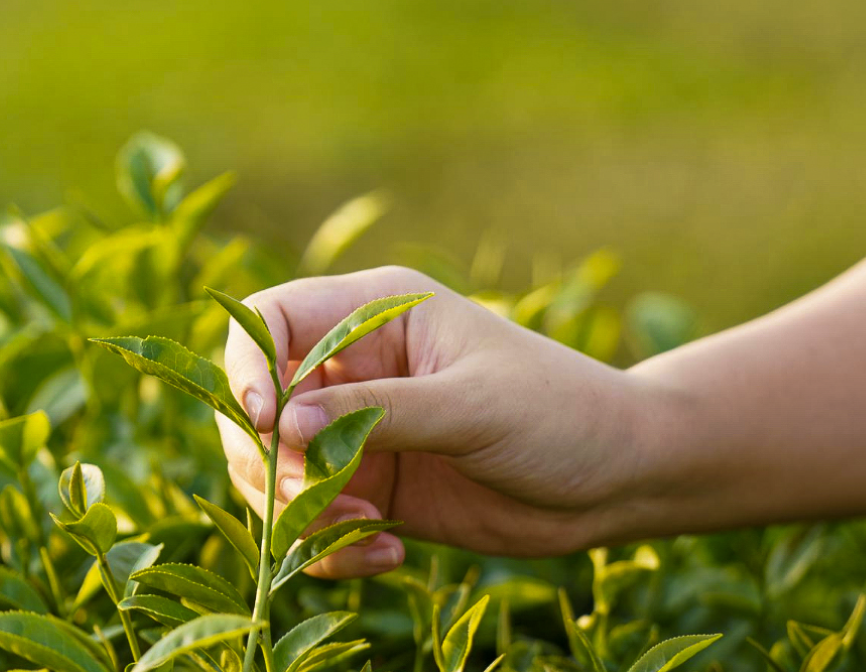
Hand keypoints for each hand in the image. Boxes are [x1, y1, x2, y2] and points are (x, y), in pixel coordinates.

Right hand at [218, 266, 671, 578]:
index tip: (266, 422)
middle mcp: (358, 366)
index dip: (248, 366)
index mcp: (378, 312)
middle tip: (316, 497)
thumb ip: (378, 411)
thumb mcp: (473, 405)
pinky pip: (314, 521)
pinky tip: (389, 552)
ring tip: (365, 530)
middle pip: (257, 403)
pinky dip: (332, 547)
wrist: (617, 478)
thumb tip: (286, 424)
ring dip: (301, 512)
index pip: (271, 319)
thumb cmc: (560, 412)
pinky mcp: (374, 487)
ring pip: (274, 471)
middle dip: (271, 458)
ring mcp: (361, 430)